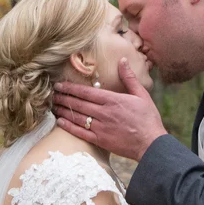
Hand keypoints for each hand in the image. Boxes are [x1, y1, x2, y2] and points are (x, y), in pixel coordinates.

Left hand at [53, 59, 167, 160]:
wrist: (151, 144)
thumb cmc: (148, 119)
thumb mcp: (142, 94)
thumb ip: (129, 77)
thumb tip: (122, 60)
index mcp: (112, 100)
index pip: (86, 92)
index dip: (71, 88)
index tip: (60, 84)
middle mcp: (103, 113)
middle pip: (78, 104)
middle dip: (64, 98)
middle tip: (52, 94)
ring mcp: (100, 128)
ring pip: (77, 117)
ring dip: (64, 110)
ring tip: (53, 106)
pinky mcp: (100, 140)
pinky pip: (81, 133)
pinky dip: (69, 127)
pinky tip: (61, 122)